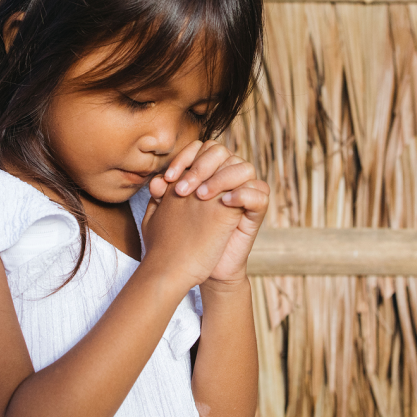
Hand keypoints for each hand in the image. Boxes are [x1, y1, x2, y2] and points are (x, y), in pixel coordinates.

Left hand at [148, 141, 269, 283]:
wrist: (199, 268)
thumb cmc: (184, 238)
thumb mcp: (167, 215)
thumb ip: (161, 196)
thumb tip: (155, 181)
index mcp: (207, 173)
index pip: (201, 148)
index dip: (184, 158)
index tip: (167, 178)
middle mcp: (227, 177)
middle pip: (222, 153)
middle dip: (201, 167)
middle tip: (183, 190)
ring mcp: (244, 192)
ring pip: (244, 168)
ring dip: (221, 178)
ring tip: (202, 197)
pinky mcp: (256, 211)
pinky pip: (260, 192)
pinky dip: (244, 194)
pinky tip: (225, 202)